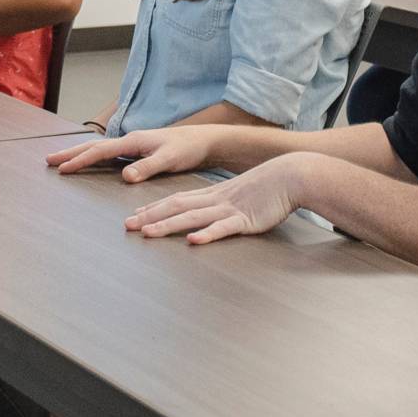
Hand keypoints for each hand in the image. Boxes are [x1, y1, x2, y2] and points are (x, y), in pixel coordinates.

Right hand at [46, 126, 212, 183]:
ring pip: (99, 149)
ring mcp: (132, 145)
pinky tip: (88, 163)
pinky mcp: (137, 151)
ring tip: (61, 161)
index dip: (80, 160)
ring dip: (79, 154)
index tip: (62, 169)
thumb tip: (125, 176)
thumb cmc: (188, 148)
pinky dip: (93, 157)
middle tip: (48, 160)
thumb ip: (148, 167)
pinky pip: (108, 154)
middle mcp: (129, 140)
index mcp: (133, 141)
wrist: (203, 141)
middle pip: (93, 146)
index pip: (100, 151)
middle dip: (70, 153)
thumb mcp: (169, 159)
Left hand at [122, 156, 305, 245]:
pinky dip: (208, 234)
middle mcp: (215, 201)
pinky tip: (194, 241)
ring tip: (148, 233)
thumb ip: (221, 206)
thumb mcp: (237, 196)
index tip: (134, 217)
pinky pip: (223, 228)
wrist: (290, 176)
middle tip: (127, 226)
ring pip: (192, 217)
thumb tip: (205, 218)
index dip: (153, 209)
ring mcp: (228, 210)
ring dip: (168, 225)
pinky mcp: (246, 220)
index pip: (176, 200)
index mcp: (212, 196)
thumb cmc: (266, 188)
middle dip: (150, 217)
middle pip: (176, 207)